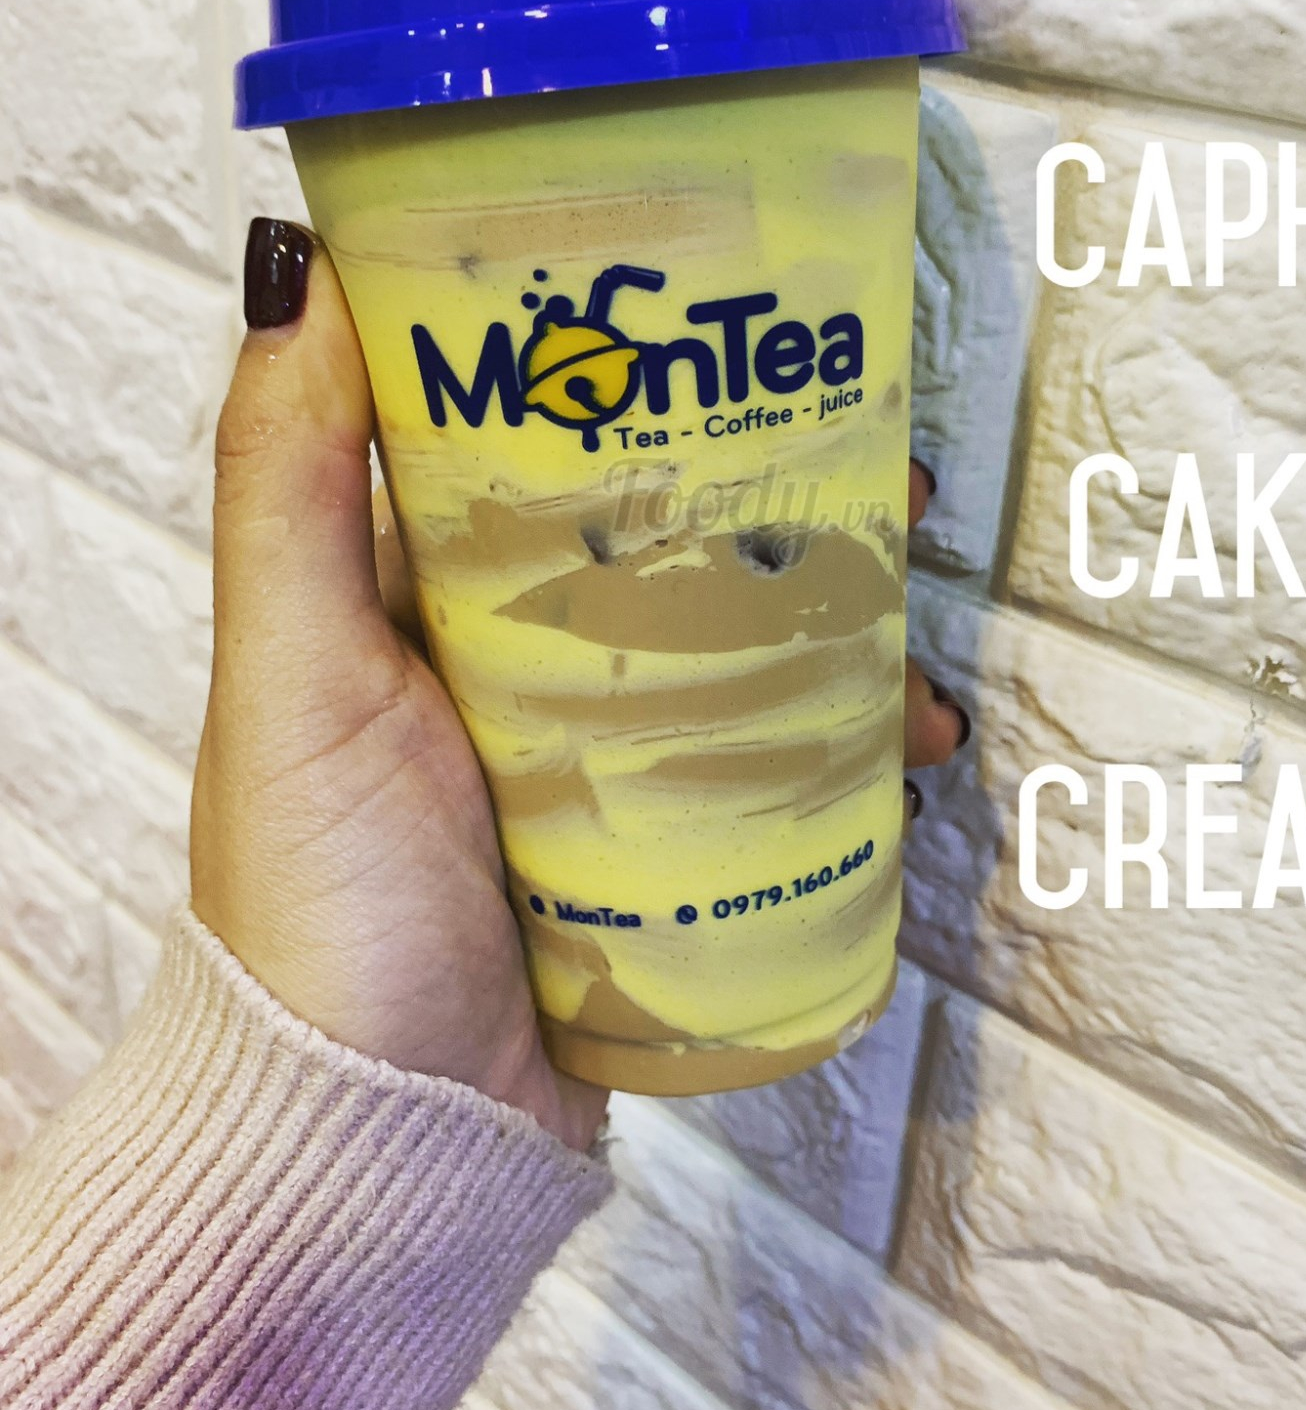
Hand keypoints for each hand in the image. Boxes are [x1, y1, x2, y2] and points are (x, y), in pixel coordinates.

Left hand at [192, 221, 965, 1149]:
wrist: (386, 1137)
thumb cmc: (319, 902)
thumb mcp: (297, 668)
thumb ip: (288, 478)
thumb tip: (302, 272)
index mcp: (431, 598)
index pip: (549, 452)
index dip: (647, 386)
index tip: (738, 336)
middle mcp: (519, 665)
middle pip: (676, 544)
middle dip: (785, 504)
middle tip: (879, 485)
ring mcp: (598, 759)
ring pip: (741, 650)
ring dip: (843, 622)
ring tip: (914, 617)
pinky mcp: (661, 848)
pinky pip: (770, 765)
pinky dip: (849, 743)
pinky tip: (910, 740)